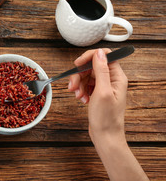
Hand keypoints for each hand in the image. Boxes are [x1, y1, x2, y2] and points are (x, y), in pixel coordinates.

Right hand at [68, 48, 148, 180]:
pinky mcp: (98, 92)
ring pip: (86, 75)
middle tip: (73, 86)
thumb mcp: (102, 92)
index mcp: (117, 77)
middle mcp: (112, 79)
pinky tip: (81, 99)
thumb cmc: (106, 118)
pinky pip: (85, 84)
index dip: (89, 57)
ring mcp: (104, 86)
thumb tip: (99, 52)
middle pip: (91, 66)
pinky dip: (80, 90)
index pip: (104, 56)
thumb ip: (101, 70)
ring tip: (78, 96)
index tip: (77, 65)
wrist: (105, 136)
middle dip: (79, 75)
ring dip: (78, 84)